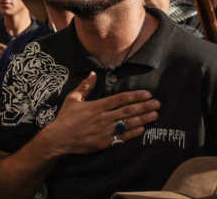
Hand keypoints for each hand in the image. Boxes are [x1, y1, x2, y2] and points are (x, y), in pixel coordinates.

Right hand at [37, 72, 159, 155]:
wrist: (59, 138)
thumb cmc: (65, 118)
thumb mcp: (73, 99)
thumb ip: (85, 86)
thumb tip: (93, 74)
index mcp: (97, 106)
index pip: (120, 99)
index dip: (135, 96)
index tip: (147, 94)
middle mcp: (103, 118)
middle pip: (127, 111)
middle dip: (144, 107)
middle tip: (157, 104)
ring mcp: (104, 131)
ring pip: (127, 123)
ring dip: (143, 119)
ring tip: (155, 115)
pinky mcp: (104, 142)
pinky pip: (122, 137)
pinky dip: (133, 133)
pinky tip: (142, 129)